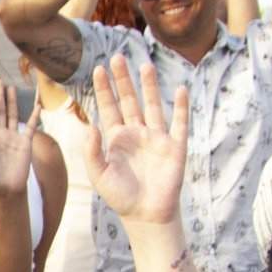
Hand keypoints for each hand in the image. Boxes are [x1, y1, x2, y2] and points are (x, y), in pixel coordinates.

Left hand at [0, 79, 37, 196]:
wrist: (6, 189)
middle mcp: (0, 134)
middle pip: (0, 111)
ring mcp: (13, 137)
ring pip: (12, 115)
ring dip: (12, 102)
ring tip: (11, 87)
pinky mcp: (25, 143)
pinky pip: (29, 127)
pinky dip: (33, 117)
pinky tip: (36, 106)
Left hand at [84, 56, 189, 227]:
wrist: (145, 214)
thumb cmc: (119, 196)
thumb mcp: (99, 174)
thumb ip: (92, 151)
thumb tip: (89, 127)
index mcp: (116, 138)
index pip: (108, 107)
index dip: (104, 89)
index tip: (98, 69)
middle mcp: (136, 133)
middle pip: (129, 100)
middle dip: (123, 79)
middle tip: (117, 57)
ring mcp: (156, 137)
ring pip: (153, 105)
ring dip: (150, 86)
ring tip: (145, 65)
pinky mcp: (175, 146)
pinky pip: (179, 122)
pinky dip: (181, 107)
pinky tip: (181, 89)